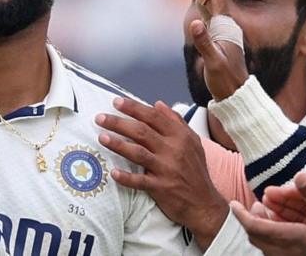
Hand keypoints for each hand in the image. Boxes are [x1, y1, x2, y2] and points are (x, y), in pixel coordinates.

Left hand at [96, 98, 228, 249]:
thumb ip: (176, 121)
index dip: (134, 108)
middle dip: (119, 123)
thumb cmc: (195, 171)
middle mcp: (173, 150)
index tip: (116, 102)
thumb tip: (158, 104)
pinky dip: (126, 177)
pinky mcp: (161, 188)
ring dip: (118, 144)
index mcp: (180, 137)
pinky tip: (113, 173)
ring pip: (138, 153)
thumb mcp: (193, 142)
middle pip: (142, 132)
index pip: (154, 117)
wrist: (204, 203)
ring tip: (102, 137)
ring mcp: (166, 169)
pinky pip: (140, 181)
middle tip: (100, 118)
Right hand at [176, 0, 248, 99]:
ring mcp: (220, 30)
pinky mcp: (215, 37)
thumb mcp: (214, 62)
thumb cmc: (226, 80)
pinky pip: (207, 12)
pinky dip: (198, 2)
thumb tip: (195, 23)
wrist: (236, 94)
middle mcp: (224, 24)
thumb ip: (204, 42)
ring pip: (209, 3)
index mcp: (225, 26)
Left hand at [231, 173, 305, 255]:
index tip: (233, 205)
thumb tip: (299, 174)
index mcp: (294, 240)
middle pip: (257, 238)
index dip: (242, 215)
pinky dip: (271, 237)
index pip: (257, 228)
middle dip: (251, 220)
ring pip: (265, 246)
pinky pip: (276, 251)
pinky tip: (280, 227)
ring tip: (265, 212)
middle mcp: (289, 253)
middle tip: (251, 206)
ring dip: (261, 228)